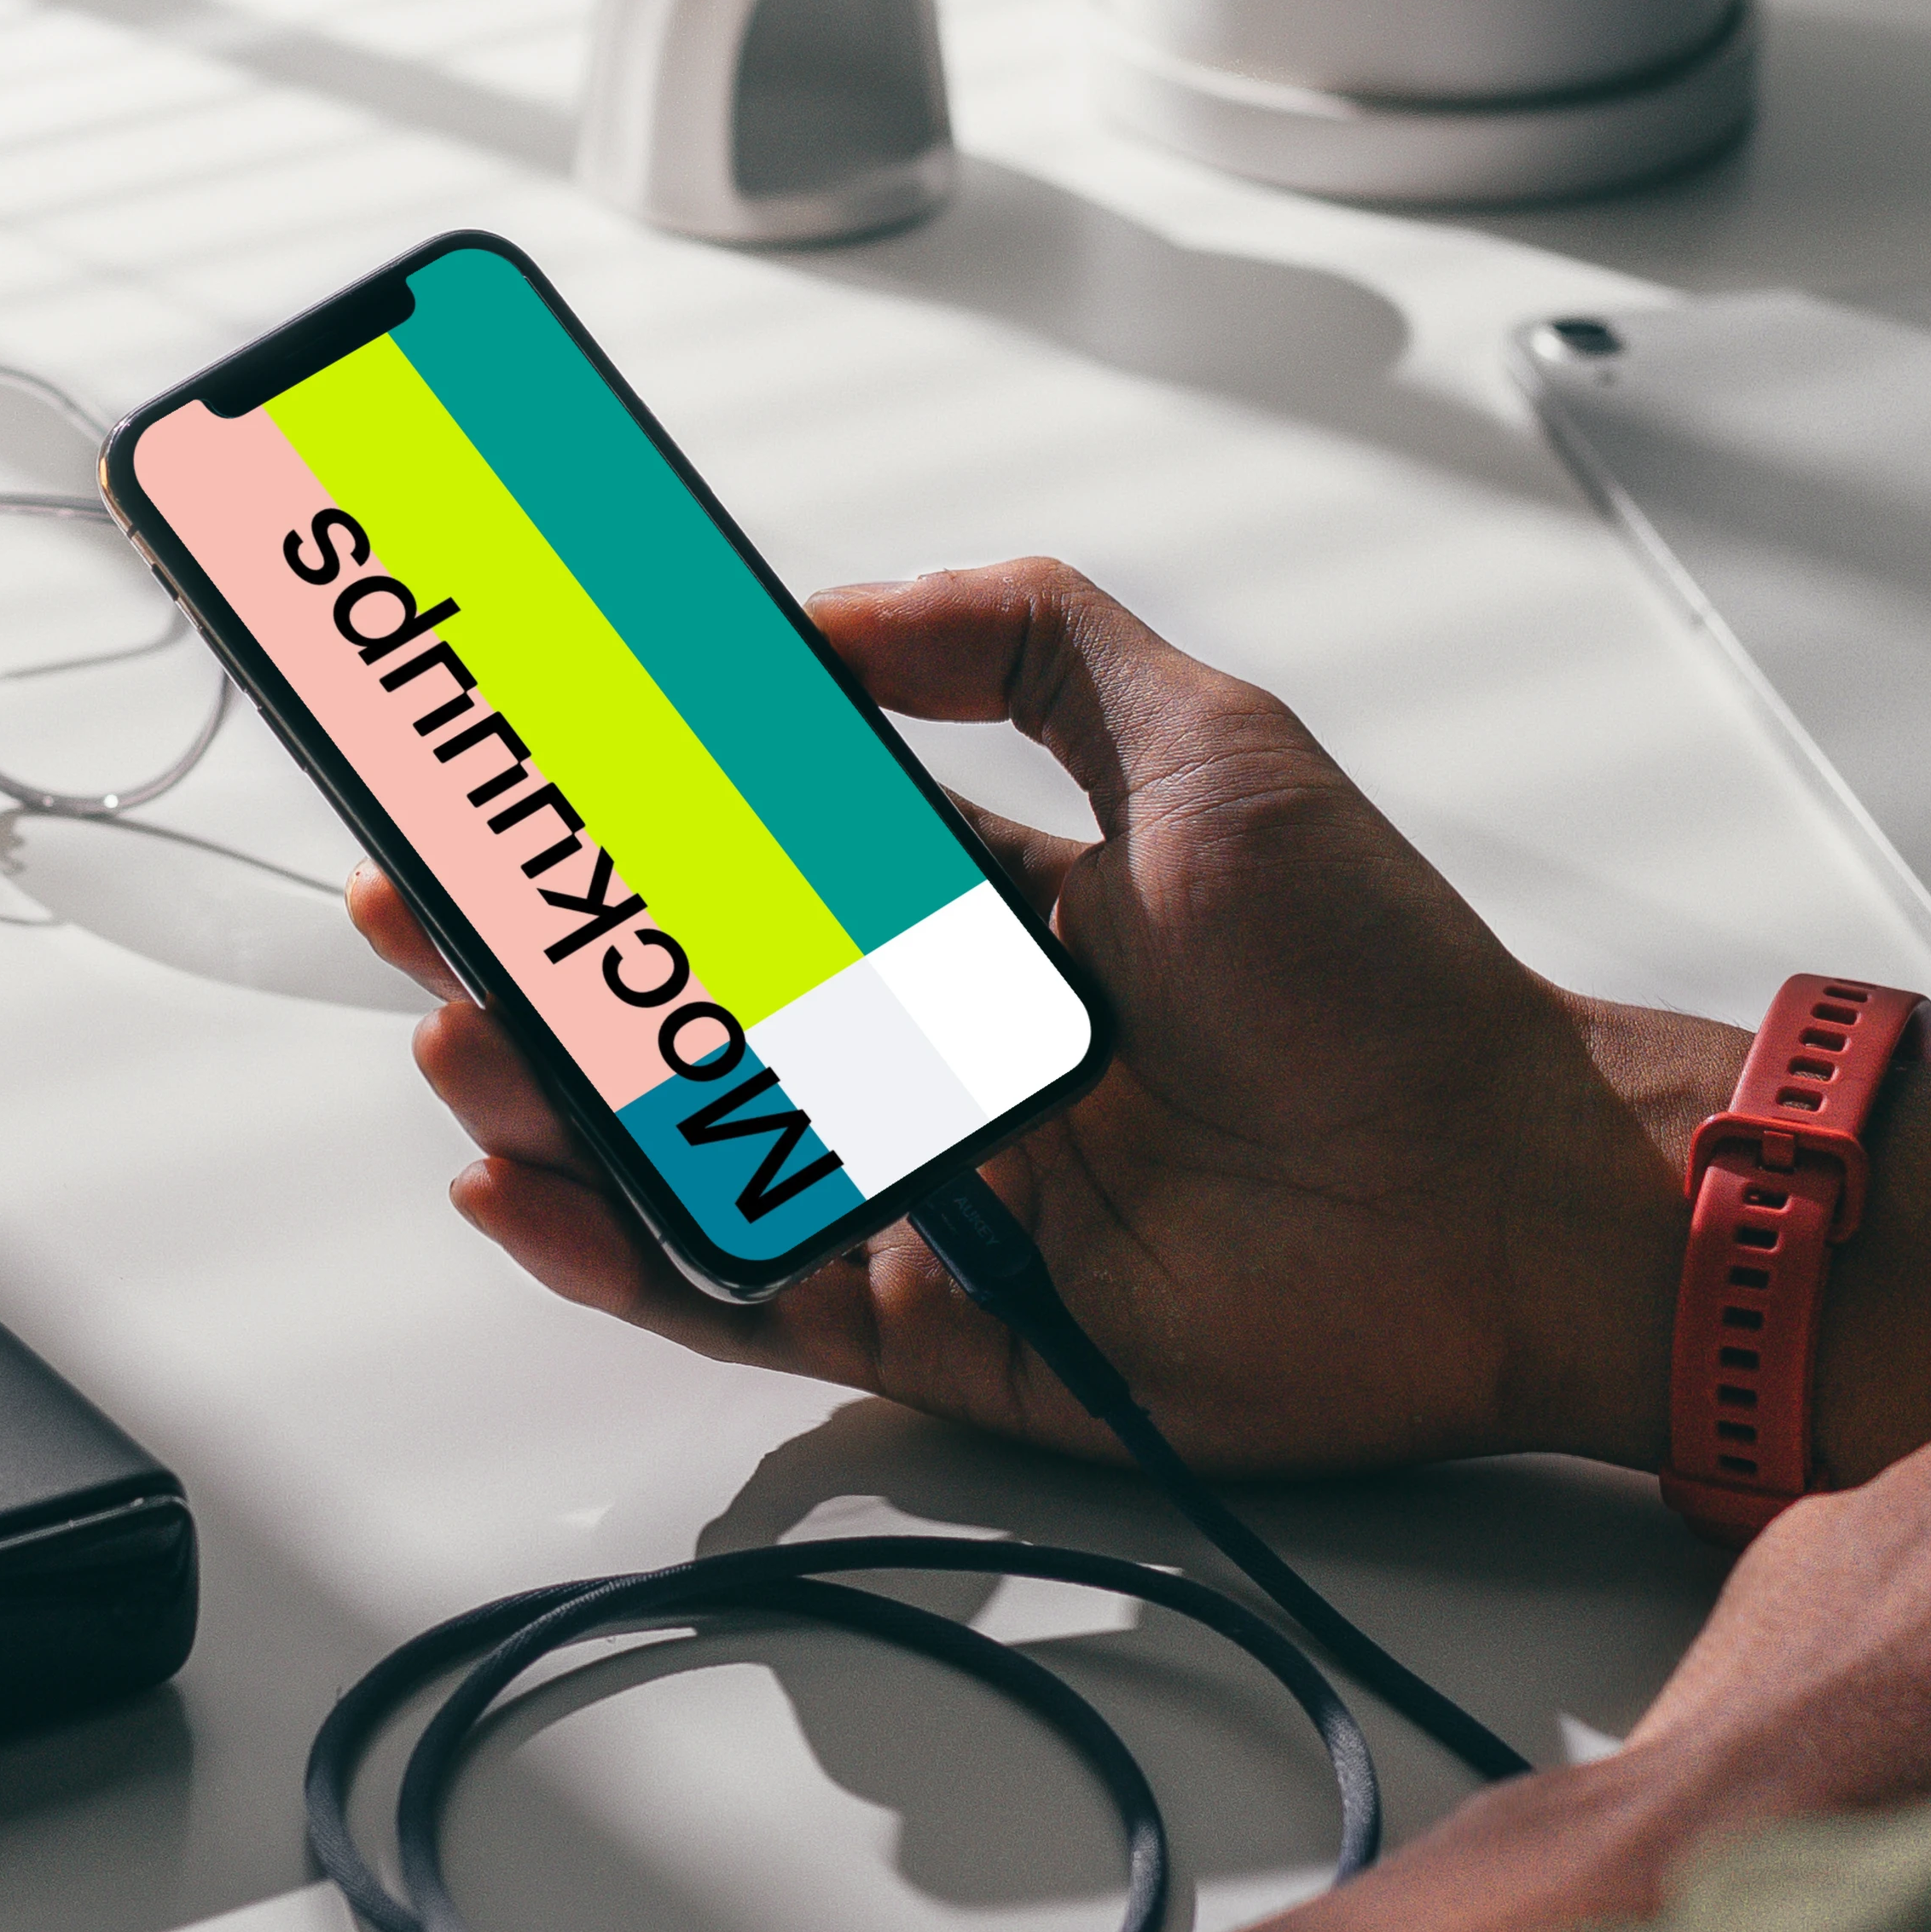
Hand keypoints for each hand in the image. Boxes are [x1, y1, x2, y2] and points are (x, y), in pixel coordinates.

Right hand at [348, 557, 1725, 1471]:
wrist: (1503, 1197)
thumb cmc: (1383, 984)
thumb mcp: (1207, 745)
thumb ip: (1026, 644)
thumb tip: (832, 606)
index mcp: (980, 916)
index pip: (752, 864)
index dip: (628, 830)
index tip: (518, 781)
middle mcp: (933, 1055)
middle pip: (687, 1011)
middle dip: (545, 966)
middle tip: (427, 916)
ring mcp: (924, 1194)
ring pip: (688, 1151)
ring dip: (554, 1100)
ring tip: (464, 1043)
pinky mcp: (938, 1325)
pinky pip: (743, 1293)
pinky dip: (624, 1252)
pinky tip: (529, 1191)